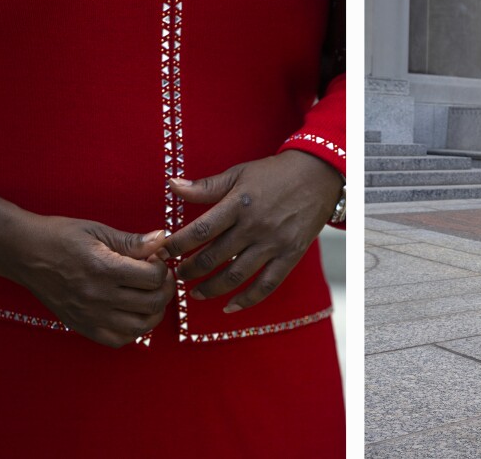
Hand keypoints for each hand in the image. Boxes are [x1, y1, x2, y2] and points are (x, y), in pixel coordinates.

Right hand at [9, 216, 175, 347]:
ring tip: (150, 295)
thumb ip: (132, 241)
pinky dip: (133, 330)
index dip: (162, 266)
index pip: (153, 277)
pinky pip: (118, 340)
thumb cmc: (61, 237)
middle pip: (152, 303)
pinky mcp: (82, 326)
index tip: (155, 258)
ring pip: (141, 326)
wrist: (24, 253)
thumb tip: (163, 240)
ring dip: (154, 311)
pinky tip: (133, 312)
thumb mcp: (98, 231)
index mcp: (104, 268)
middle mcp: (98, 296)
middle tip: (160, 276)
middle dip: (165, 288)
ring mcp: (90, 315)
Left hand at [158, 150, 342, 311]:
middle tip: (175, 275)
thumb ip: (206, 186)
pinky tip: (229, 307)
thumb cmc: (274, 173)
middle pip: (214, 257)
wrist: (319, 175)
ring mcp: (274, 243)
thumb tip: (172, 185)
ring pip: (236, 275)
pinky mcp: (291, 255)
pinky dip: (247, 300)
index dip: (177, 245)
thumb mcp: (239, 173)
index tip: (162, 252)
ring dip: (210, 288)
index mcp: (239, 203)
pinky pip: (267, 285)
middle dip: (189, 270)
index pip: (200, 231)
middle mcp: (255, 226)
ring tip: (194, 293)